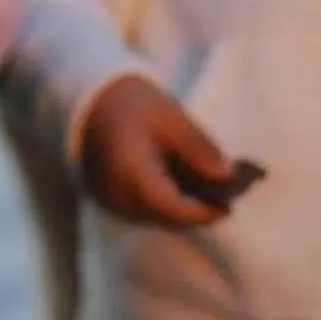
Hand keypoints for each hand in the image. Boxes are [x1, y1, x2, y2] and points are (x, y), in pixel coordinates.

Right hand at [79, 75, 241, 228]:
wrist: (93, 102)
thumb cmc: (135, 104)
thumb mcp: (174, 119)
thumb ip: (200, 150)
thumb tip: (228, 176)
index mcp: (132, 172)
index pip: (172, 207)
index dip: (202, 213)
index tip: (228, 208)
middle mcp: (117, 194)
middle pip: (165, 217)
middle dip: (196, 212)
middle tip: (225, 198)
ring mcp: (110, 200)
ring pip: (154, 217)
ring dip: (182, 210)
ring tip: (210, 193)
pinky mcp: (110, 199)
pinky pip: (143, 210)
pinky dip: (166, 204)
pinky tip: (186, 189)